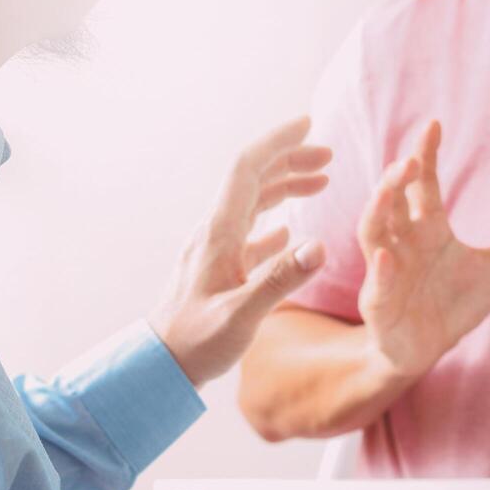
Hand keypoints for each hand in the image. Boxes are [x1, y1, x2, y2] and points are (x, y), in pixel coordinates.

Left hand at [151, 117, 331, 386]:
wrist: (161, 365)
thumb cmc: (196, 343)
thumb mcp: (242, 315)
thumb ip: (280, 279)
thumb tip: (320, 246)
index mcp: (219, 234)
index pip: (248, 169)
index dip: (278, 142)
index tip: (308, 124)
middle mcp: (214, 233)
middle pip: (253, 180)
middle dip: (290, 160)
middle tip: (328, 155)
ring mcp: (214, 251)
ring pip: (253, 204)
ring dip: (285, 187)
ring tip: (320, 183)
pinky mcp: (217, 270)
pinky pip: (248, 235)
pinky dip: (273, 224)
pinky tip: (288, 232)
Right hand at [357, 121, 489, 379]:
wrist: (429, 349)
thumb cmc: (454, 303)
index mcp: (427, 228)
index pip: (422, 185)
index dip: (425, 156)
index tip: (434, 126)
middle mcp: (401, 243)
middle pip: (391, 202)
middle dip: (396, 180)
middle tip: (408, 161)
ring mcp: (385, 272)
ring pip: (372, 234)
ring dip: (376, 212)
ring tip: (386, 191)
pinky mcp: (379, 305)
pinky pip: (376, 287)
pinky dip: (380, 273)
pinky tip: (387, 259)